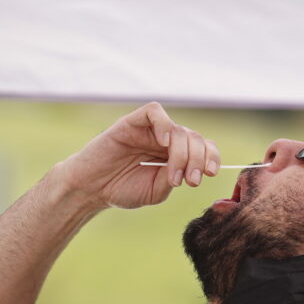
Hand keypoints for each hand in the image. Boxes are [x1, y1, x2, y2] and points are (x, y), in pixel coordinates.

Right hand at [56, 102, 220, 208]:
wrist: (91, 188)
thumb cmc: (122, 189)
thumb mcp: (156, 190)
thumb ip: (174, 178)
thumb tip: (193, 169)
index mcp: (175, 154)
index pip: (203, 146)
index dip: (211, 157)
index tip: (210, 174)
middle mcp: (166, 139)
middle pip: (195, 138)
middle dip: (198, 160)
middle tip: (191, 181)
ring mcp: (150, 130)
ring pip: (179, 130)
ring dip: (182, 154)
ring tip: (173, 176)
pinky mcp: (132, 122)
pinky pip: (154, 112)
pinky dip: (164, 125)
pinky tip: (164, 144)